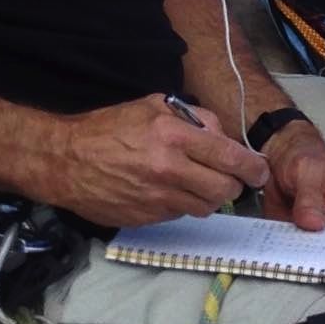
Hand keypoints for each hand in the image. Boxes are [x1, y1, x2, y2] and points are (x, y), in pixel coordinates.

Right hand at [35, 95, 265, 226]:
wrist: (65, 161)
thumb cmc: (108, 128)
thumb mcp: (152, 106)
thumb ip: (192, 117)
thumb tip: (221, 135)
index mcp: (172, 135)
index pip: (229, 157)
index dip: (252, 167)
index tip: (260, 171)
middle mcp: (168, 169)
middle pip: (224, 189)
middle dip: (233, 185)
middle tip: (229, 178)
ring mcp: (157, 197)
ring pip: (205, 207)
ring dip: (208, 197)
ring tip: (196, 182)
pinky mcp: (147, 217)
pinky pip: (180, 214)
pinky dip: (182, 204)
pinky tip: (168, 190)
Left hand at [261, 116, 324, 249]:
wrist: (281, 156)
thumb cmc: (304, 156)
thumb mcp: (308, 170)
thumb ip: (310, 197)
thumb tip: (314, 223)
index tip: (322, 254)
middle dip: (317, 258)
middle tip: (298, 253)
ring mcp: (321, 234)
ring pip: (314, 258)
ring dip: (298, 258)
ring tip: (283, 251)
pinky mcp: (301, 238)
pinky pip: (294, 253)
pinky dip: (284, 253)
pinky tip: (274, 247)